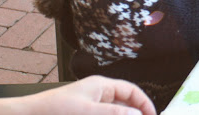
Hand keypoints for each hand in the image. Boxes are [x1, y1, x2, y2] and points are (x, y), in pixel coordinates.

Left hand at [0, 75, 156, 114]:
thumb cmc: (53, 110)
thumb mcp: (89, 112)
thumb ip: (115, 113)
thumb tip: (137, 114)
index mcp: (101, 86)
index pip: (131, 91)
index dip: (144, 103)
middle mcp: (97, 94)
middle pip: (124, 103)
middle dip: (134, 113)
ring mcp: (90, 106)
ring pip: (114, 112)